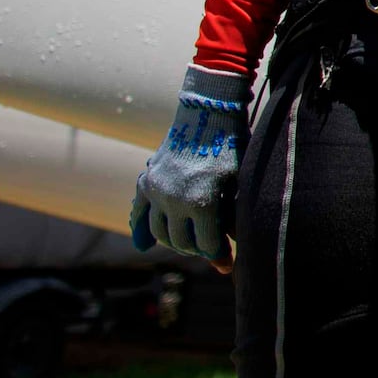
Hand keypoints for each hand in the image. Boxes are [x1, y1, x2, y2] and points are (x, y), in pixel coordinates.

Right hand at [129, 64, 246, 265]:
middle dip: (198, 250)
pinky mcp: (146, 180)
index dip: (219, 257)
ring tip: (188, 243)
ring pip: (159, 232)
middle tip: (210, 250)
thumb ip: (232, 214)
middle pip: (181, 242)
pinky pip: (138, 212)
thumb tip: (234, 244)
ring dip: (173, 242)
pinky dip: (140, 230)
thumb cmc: (231, 146)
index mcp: (201, 202)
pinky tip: (144, 245)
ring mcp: (156, 190)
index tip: (227, 265)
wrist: (208, 112)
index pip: (207, 244)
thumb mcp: (239, 181)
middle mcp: (173, 200)